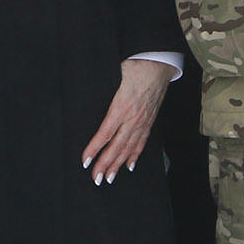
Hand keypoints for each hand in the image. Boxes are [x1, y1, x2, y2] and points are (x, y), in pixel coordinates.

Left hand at [80, 59, 170, 184]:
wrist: (159, 64)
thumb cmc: (135, 65)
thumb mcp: (114, 72)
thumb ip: (101, 84)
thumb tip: (84, 84)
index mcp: (121, 107)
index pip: (105, 134)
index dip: (95, 149)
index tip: (86, 161)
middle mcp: (132, 118)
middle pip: (116, 147)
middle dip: (105, 164)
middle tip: (96, 179)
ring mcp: (142, 121)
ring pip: (129, 148)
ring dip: (118, 165)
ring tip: (109, 178)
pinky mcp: (149, 121)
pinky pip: (142, 142)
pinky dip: (135, 155)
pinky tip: (129, 165)